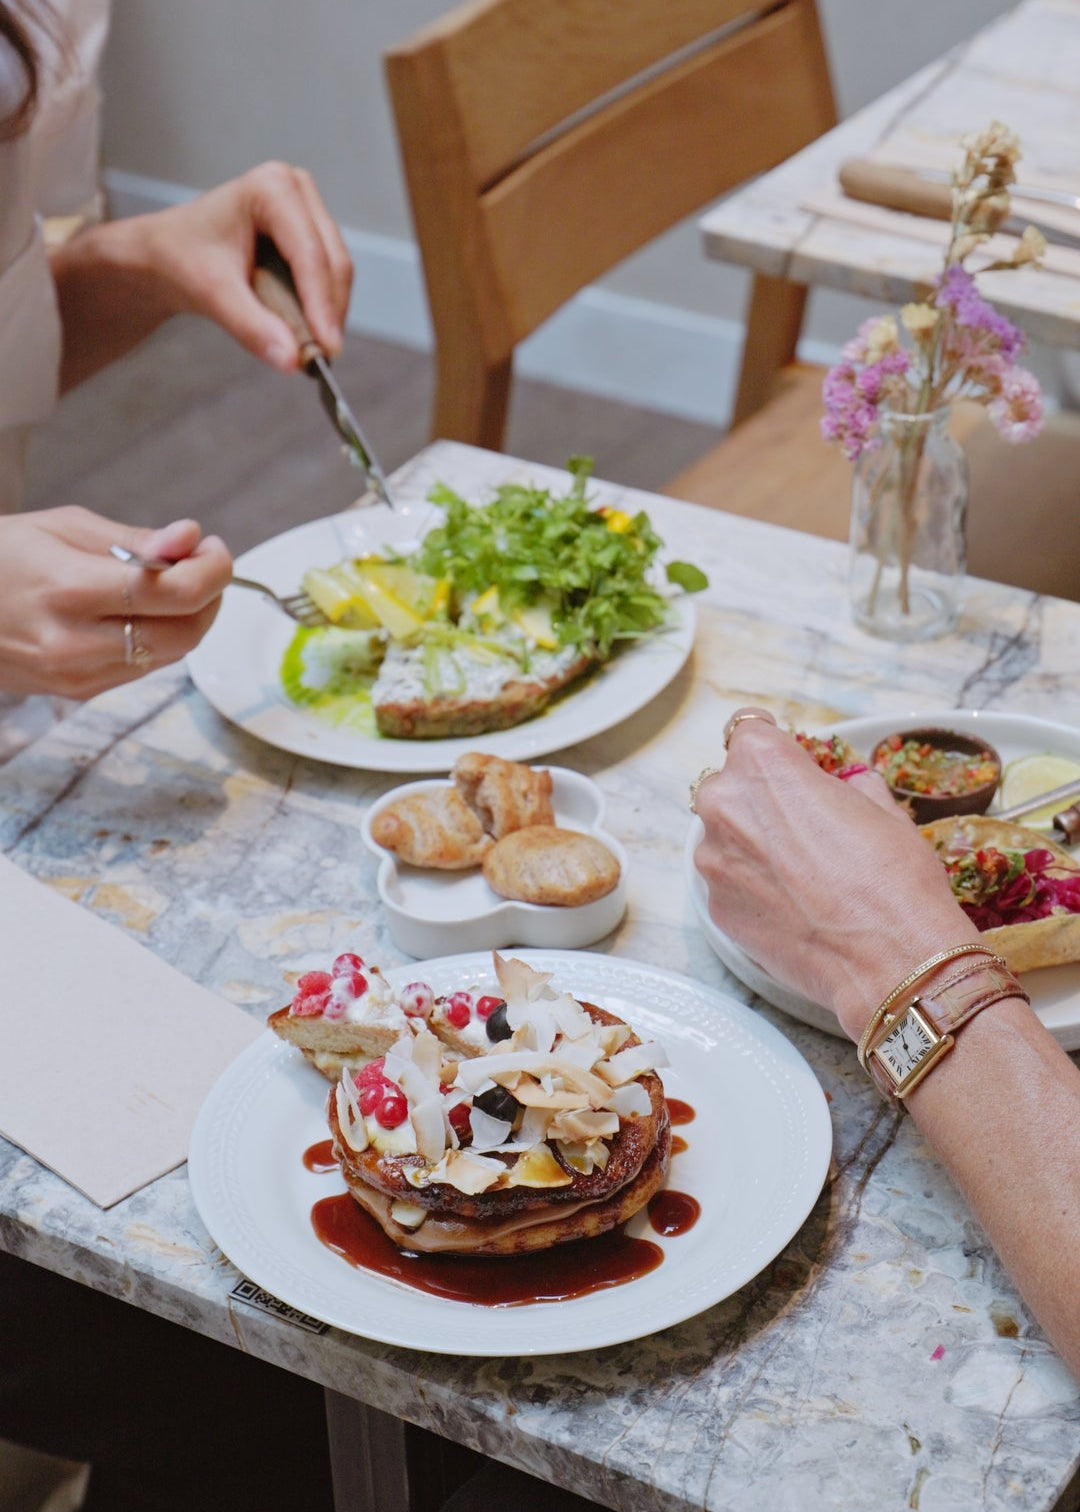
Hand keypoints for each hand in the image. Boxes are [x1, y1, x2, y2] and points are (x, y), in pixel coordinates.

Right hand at [0, 508, 232, 698]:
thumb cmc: (0, 557)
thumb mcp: (61, 527)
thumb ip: (133, 540)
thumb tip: (190, 539)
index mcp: (68, 590)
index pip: (173, 593)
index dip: (212, 570)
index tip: (213, 547)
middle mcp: (74, 643)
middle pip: (185, 634)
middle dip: (210, 598)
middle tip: (202, 565)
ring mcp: (76, 676)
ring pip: (170, 655)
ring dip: (188, 619)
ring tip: (170, 584)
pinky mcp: (78, 693)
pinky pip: (143, 667)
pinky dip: (159, 638)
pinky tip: (141, 612)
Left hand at [120, 161, 351, 371]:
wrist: (165, 254)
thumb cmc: (180, 258)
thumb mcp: (212, 293)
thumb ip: (252, 326)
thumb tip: (292, 360)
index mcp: (271, 188)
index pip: (309, 254)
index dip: (322, 304)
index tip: (328, 350)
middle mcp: (295, 189)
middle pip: (332, 261)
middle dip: (329, 312)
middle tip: (323, 358)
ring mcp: (305, 209)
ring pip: (336, 270)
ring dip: (330, 312)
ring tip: (315, 350)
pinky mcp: (308, 232)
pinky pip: (329, 275)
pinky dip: (323, 307)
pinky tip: (310, 332)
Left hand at [692, 709, 979, 1039]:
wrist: (891, 959)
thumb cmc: (893, 878)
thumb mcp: (882, 808)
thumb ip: (847, 785)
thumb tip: (844, 787)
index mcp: (761, 764)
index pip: (750, 731)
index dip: (778, 751)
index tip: (793, 769)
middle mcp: (724, 804)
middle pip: (732, 786)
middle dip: (762, 800)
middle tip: (805, 827)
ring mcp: (713, 860)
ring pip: (727, 837)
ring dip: (754, 846)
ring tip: (803, 874)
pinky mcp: (715, 907)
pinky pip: (730, 883)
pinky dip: (753, 888)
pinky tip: (794, 906)